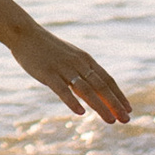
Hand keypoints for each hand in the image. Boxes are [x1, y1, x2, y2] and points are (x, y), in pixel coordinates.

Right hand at [11, 27, 130, 126]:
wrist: (26, 34)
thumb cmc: (49, 49)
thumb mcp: (70, 58)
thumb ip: (82, 74)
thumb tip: (93, 93)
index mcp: (85, 60)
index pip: (107, 80)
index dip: (119, 95)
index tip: (129, 110)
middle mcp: (78, 63)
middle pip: (101, 86)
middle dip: (115, 104)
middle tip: (126, 119)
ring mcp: (63, 68)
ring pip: (86, 90)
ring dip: (100, 106)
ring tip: (110, 121)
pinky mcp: (48, 73)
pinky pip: (62, 89)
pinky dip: (73, 101)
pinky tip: (81, 113)